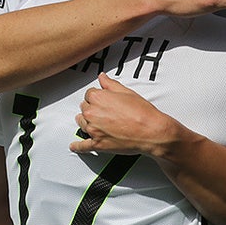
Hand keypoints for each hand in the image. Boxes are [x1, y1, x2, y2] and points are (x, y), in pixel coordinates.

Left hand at [69, 73, 183, 157]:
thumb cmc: (142, 113)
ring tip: (93, 122)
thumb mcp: (127, 92)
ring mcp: (94, 130)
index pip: (89, 94)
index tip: (101, 99)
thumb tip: (102, 78)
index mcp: (98, 98)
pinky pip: (83, 146)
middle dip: (92, 108)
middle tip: (102, 110)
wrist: (151, 132)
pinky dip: (77, 146)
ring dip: (86, 122)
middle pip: (84, 108)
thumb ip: (110, 84)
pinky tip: (75, 146)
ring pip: (81, 123)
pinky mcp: (98, 144)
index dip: (96, 96)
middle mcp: (92, 113)